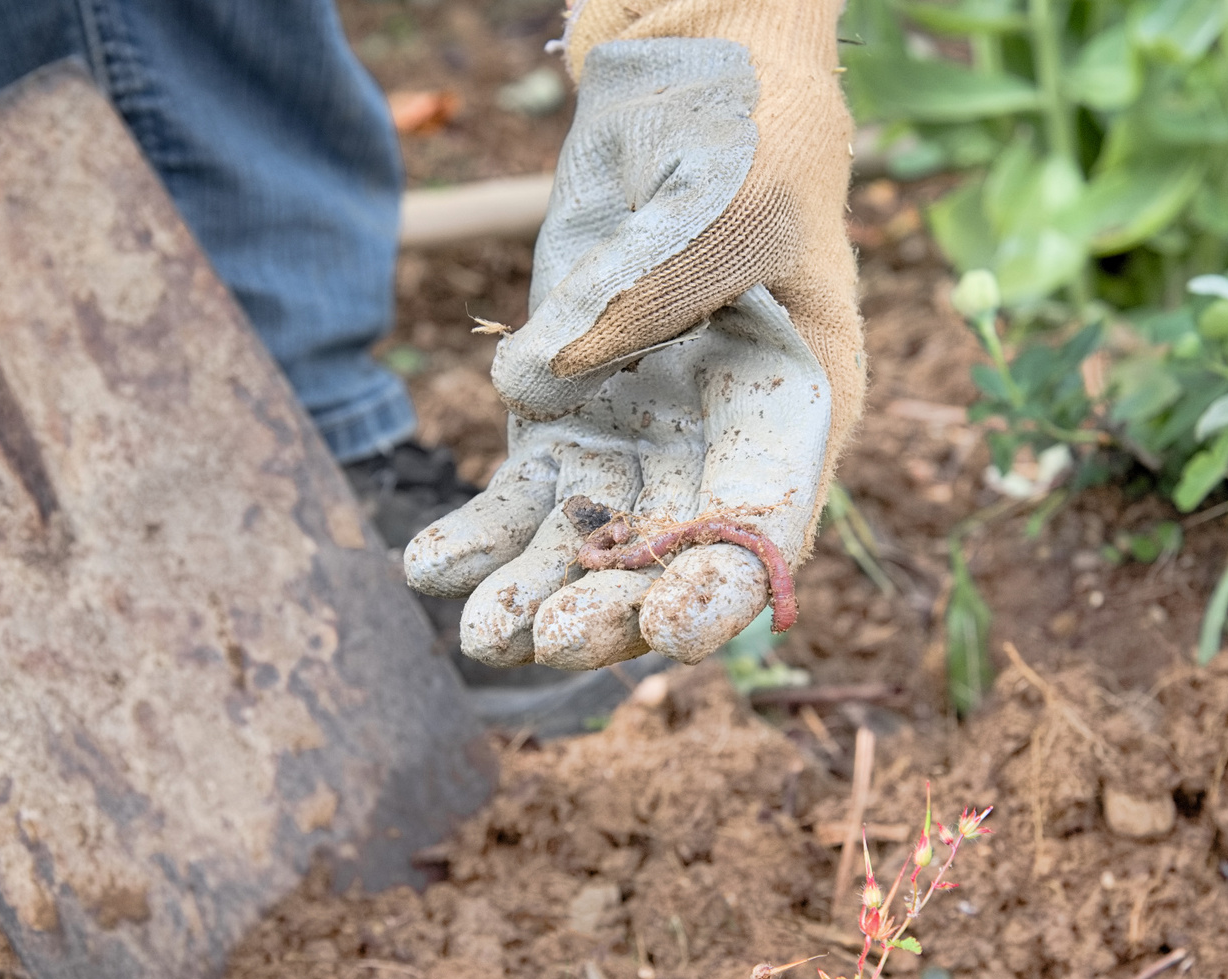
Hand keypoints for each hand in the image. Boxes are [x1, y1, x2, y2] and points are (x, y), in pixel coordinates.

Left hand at [405, 5, 862, 668]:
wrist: (684, 91)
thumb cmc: (742, 134)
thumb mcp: (732, 194)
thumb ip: (660, 289)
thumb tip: (540, 380)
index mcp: (797, 407)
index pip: (767, 519)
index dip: (724, 584)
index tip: (672, 628)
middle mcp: (719, 444)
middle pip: (668, 554)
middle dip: (613, 606)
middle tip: (548, 637)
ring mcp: (637, 438)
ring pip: (587, 543)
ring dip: (537, 591)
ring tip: (484, 636)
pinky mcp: (564, 416)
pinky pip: (521, 495)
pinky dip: (480, 535)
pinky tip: (430, 567)